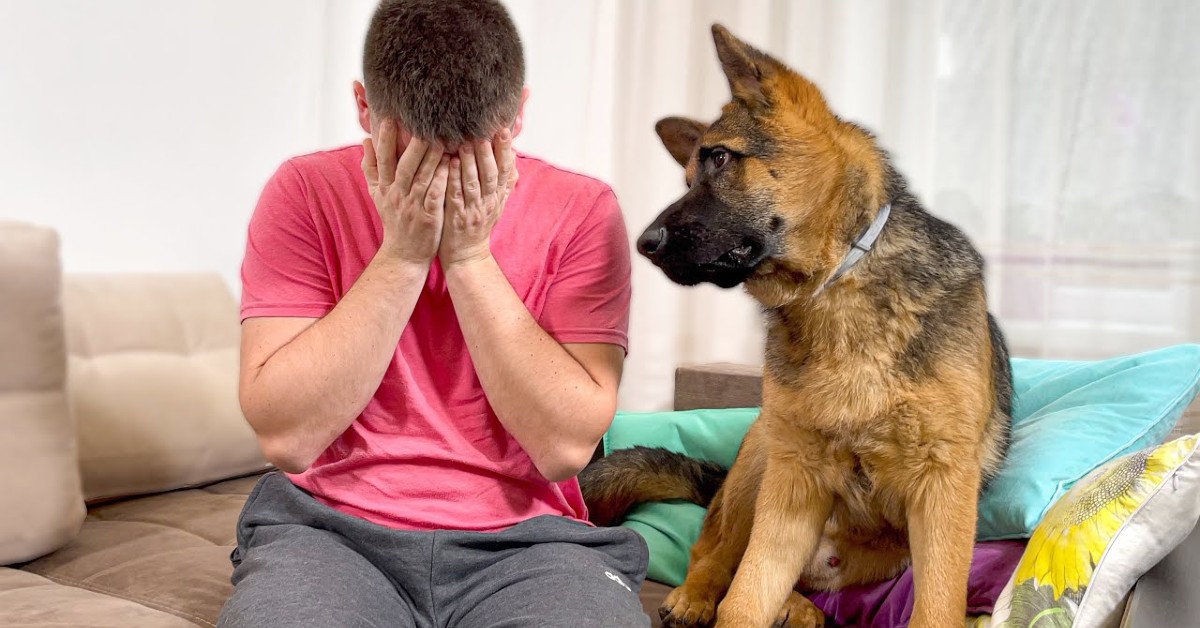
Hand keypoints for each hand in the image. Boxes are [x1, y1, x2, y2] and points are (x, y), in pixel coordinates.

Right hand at [362, 119, 449, 264]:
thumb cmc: (394, 219)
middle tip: (422, 126)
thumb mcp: (377, 194)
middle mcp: (397, 196)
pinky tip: (450, 165)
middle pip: (404, 167)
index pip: (383, 160)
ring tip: (441, 139)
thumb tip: (366, 140)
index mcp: (385, 188)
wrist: (404, 254)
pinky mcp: (429, 217)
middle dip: (412, 146)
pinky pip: (435, 195)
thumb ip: (371, 167)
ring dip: (431, 158)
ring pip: (422, 178)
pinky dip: (442, 179)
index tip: (389, 119)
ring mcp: (413, 207)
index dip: (385, 140)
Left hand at [439, 129, 517, 267]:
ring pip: (474, 184)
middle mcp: (489, 202)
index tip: (504, 129)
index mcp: (498, 196)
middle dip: (490, 152)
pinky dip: (453, 180)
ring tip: (465, 143)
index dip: (505, 149)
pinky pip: (456, 197)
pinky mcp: (457, 219)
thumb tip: (513, 154)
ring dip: (470, 163)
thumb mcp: (495, 203)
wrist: (467, 257)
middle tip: (486, 131)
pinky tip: (449, 165)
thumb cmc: (477, 224)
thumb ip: (503, 180)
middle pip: (492, 174)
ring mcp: (473, 211)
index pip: (505, 169)